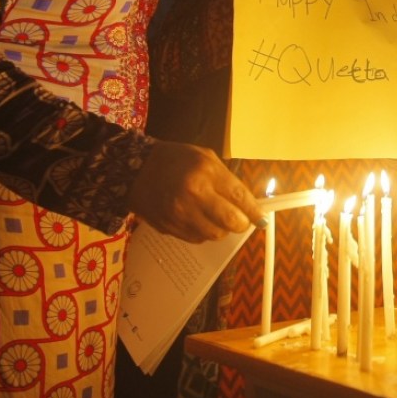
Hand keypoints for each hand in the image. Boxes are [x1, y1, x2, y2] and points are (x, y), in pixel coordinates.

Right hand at [127, 140, 266, 242]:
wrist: (134, 170)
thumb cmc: (175, 160)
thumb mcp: (205, 158)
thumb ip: (227, 180)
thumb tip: (249, 204)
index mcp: (206, 171)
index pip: (239, 197)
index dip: (254, 211)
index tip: (262, 219)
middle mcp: (193, 194)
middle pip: (230, 221)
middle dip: (240, 223)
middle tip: (239, 220)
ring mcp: (180, 213)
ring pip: (215, 234)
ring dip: (221, 229)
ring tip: (215, 217)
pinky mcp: (170, 227)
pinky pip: (197, 239)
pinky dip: (203, 233)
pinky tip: (197, 219)